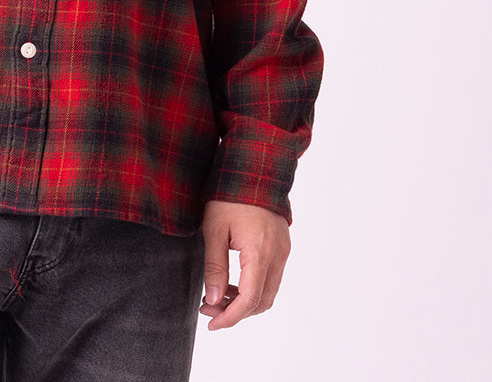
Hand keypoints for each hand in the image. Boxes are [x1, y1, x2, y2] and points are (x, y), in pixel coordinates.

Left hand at [199, 199, 289, 329]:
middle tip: (208, 308)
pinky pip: (272, 277)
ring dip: (245, 301)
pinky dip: (254, 287)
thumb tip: (214, 301)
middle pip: (262, 302)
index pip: (249, 300)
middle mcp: (278, 255)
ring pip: (268, 292)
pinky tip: (233, 281)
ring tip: (217, 296)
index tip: (211, 323)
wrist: (254, 167)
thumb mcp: (214, 229)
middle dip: (235, 312)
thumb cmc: (229, 195)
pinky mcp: (283, 245)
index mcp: (260, 252)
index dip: (230, 317)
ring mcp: (283, 251)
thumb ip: (215, 267)